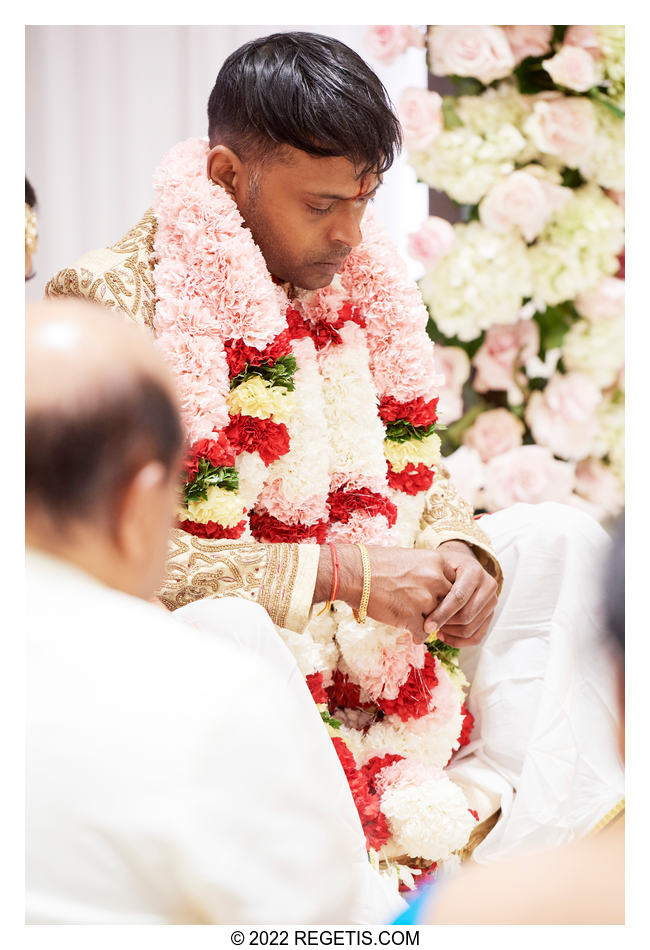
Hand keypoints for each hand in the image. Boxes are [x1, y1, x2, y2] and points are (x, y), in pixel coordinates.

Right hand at [317, 544, 455, 643]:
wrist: (354, 573)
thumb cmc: (376, 564)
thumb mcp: (411, 558)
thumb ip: (429, 573)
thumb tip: (438, 590)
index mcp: (437, 561)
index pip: (455, 583)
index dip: (447, 595)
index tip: (440, 601)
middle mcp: (435, 579)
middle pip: (450, 602)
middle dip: (441, 611)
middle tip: (433, 616)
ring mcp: (424, 599)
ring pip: (438, 619)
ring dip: (429, 623)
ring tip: (420, 624)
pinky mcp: (411, 617)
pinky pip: (423, 633)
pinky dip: (417, 635)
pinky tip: (411, 633)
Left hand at [423, 540, 497, 647]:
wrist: (461, 564)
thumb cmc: (446, 566)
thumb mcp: (439, 566)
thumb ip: (435, 584)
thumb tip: (422, 609)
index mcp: (475, 572)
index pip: (459, 598)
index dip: (442, 614)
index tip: (426, 626)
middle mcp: (488, 586)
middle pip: (466, 616)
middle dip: (445, 624)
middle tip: (427, 627)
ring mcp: (492, 601)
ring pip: (471, 629)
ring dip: (450, 633)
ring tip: (434, 628)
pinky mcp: (490, 614)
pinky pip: (477, 636)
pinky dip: (459, 641)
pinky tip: (443, 635)